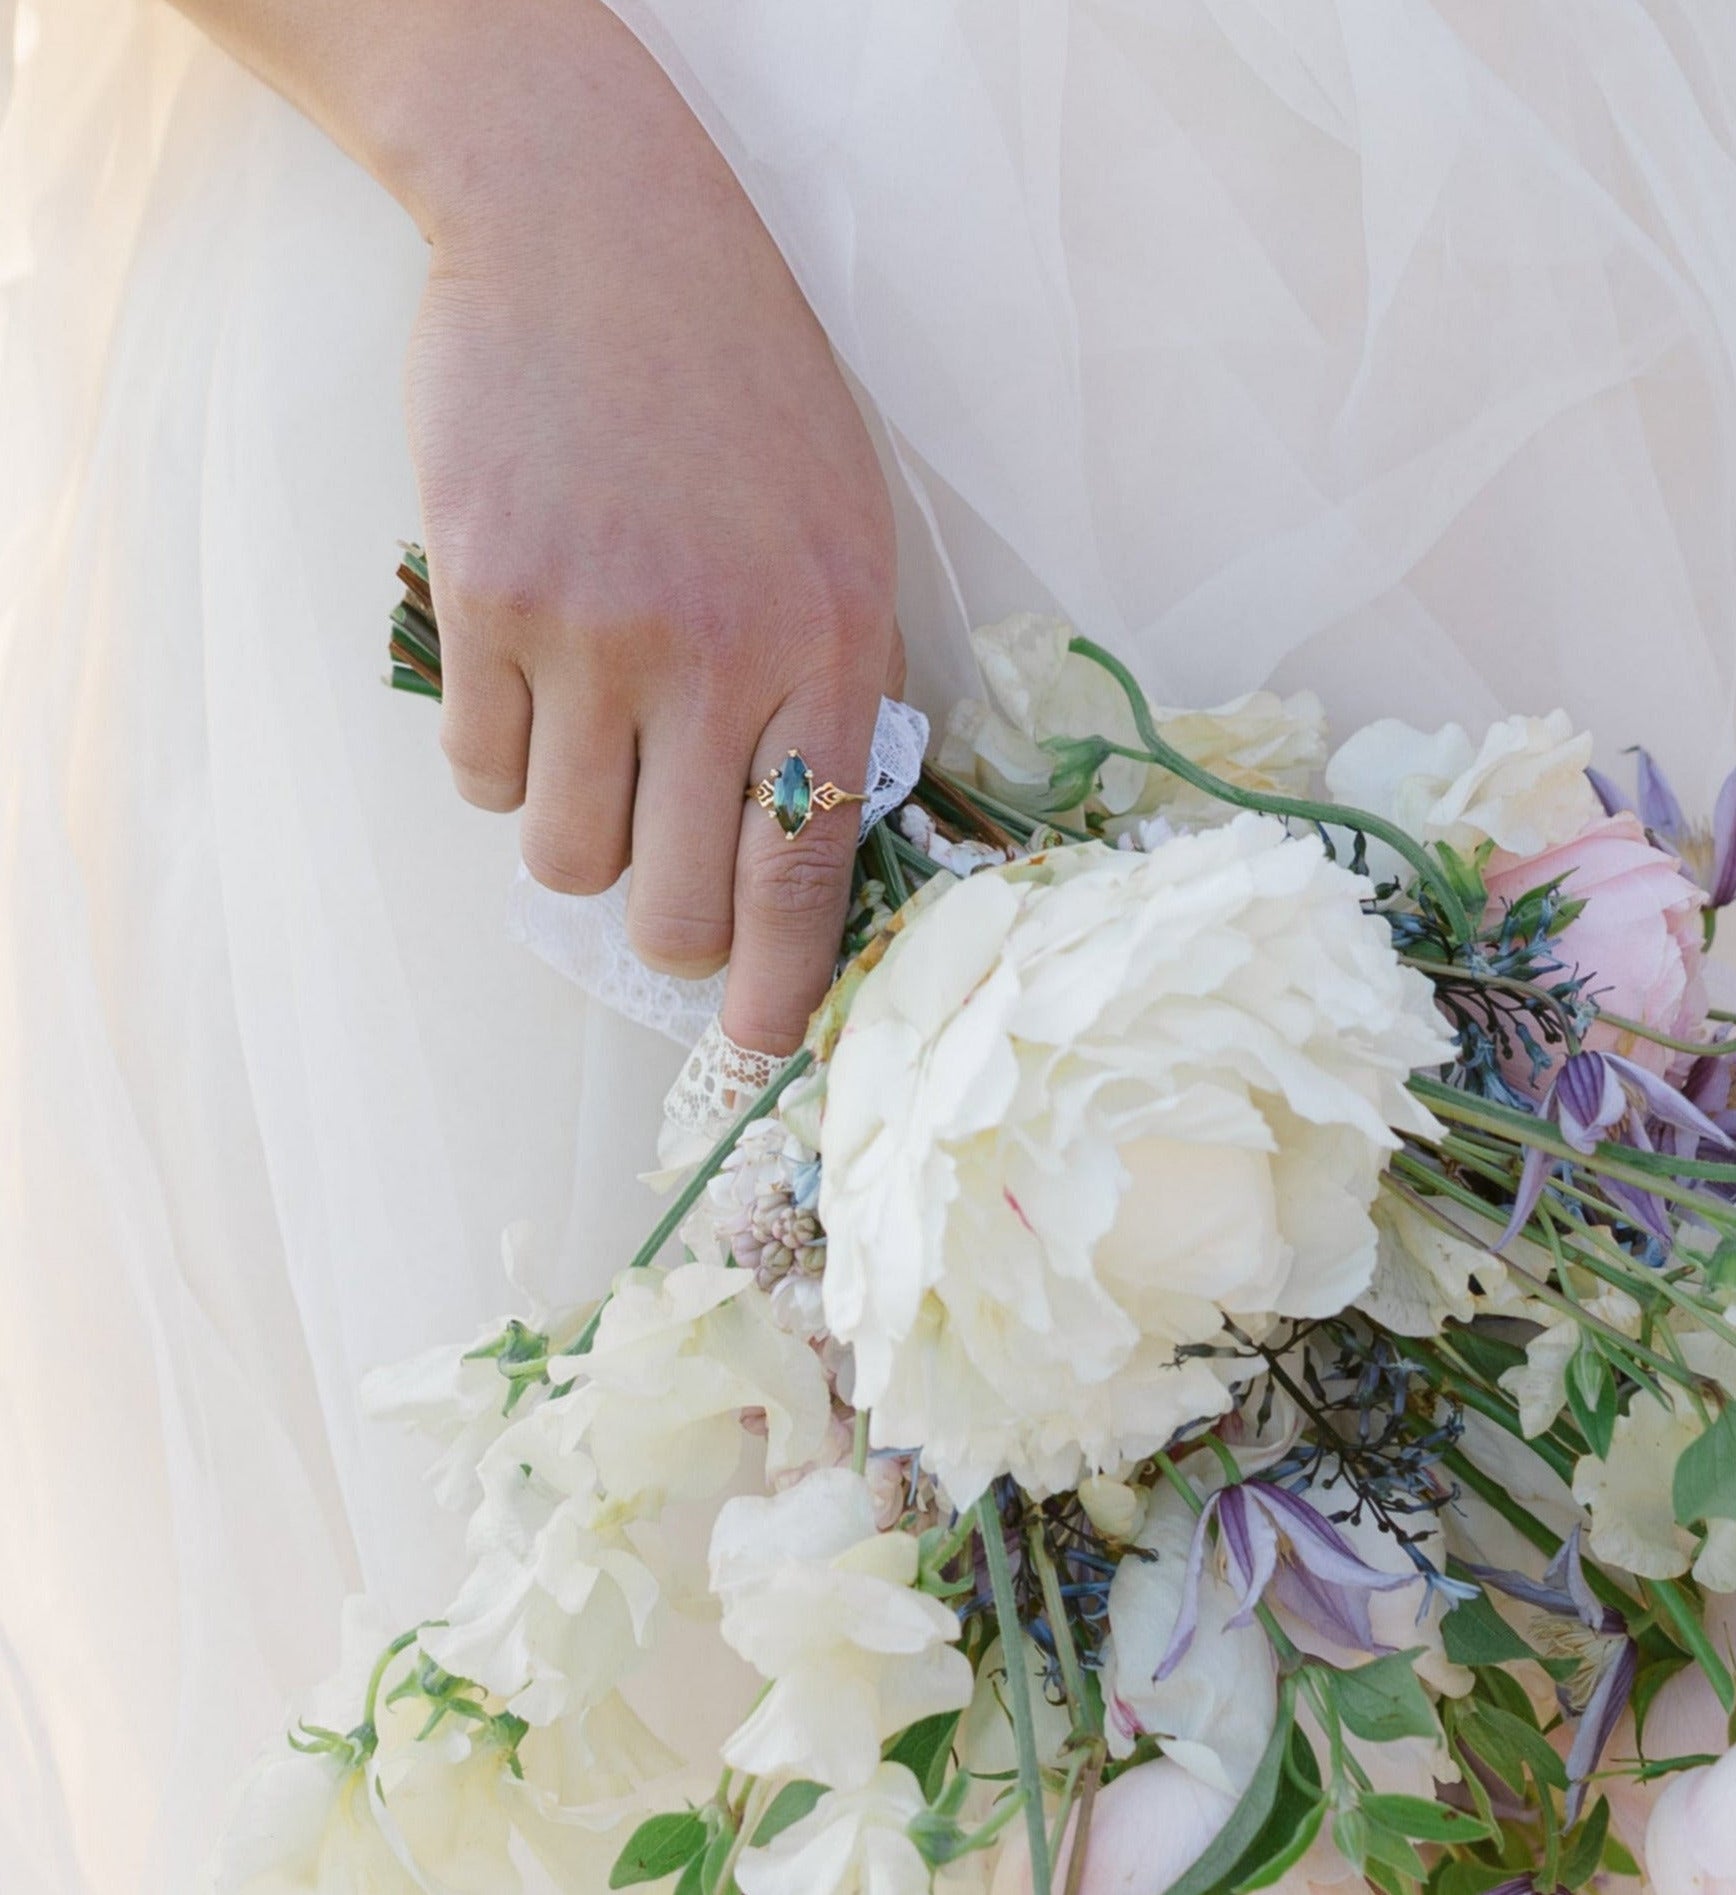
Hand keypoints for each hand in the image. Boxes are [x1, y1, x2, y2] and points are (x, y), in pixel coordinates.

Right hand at [169, 0, 899, 1053]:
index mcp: (832, 644)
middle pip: (672, 905)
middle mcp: (716, 656)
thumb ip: (832, 691)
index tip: (757, 1043)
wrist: (599, 231)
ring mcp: (589, 631)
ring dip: (578, 830)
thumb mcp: (845, 534)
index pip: (807, 874)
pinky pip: (475, 773)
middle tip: (666, 879)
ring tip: (594, 735)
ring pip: (562, 856)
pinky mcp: (480, 601)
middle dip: (668, 926)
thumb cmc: (743, 391)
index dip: (778, 988)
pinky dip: (499, 756)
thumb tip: (798, 850)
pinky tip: (529, 670)